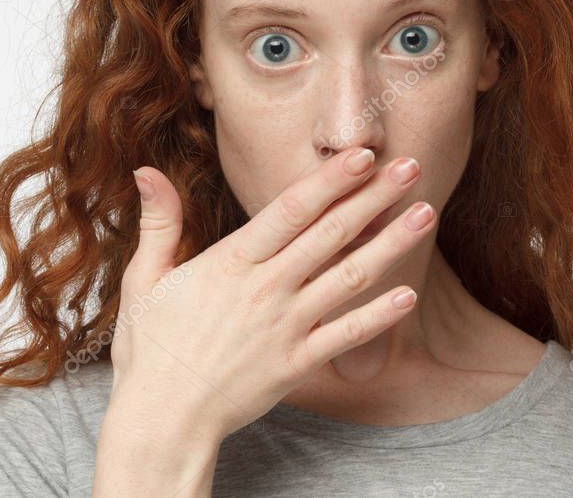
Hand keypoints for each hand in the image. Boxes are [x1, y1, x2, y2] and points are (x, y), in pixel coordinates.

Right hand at [107, 147, 434, 441]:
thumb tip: (147, 170)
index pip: (290, 210)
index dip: (330, 180)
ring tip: (426, 214)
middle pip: (330, 234)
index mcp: (231, 262)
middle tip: (411, 166)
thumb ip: (159, 222)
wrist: (163, 418)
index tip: (363, 154)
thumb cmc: (150, 348)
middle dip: (374, 197)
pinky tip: (410, 295)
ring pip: (349, 277)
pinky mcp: (297, 362)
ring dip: (391, 245)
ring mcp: (285, 326)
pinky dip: (379, 315)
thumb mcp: (146, 278)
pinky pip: (346, 335)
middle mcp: (265, 288)